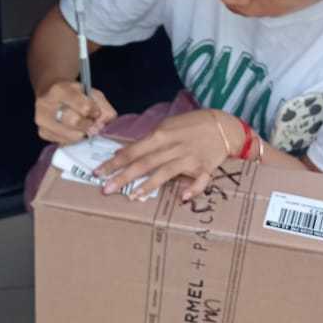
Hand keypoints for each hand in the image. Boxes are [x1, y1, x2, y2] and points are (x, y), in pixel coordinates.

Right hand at [34, 80, 116, 145]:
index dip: (94, 112)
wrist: (51, 93)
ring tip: (83, 127)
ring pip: (71, 135)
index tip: (95, 112)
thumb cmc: (74, 94)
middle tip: (92, 124)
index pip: (84, 107)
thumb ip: (103, 107)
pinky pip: (65, 142)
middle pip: (75, 122)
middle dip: (88, 125)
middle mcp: (46, 104)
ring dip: (82, 133)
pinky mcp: (42, 132)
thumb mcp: (91, 93)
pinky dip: (73, 138)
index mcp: (60, 89)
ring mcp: (42, 120)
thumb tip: (103, 125)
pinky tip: (73, 130)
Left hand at [95, 109, 243, 201]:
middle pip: (145, 163)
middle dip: (124, 176)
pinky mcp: (205, 168)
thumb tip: (122, 153)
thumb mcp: (167, 126)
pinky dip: (193, 188)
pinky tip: (183, 197)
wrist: (223, 126)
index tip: (98, 172)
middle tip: (106, 189)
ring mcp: (189, 158)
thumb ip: (146, 140)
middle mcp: (173, 147)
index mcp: (162, 135)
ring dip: (149, 185)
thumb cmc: (191, 125)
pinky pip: (200, 180)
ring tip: (132, 196)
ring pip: (166, 172)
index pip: (133, 150)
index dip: (115, 162)